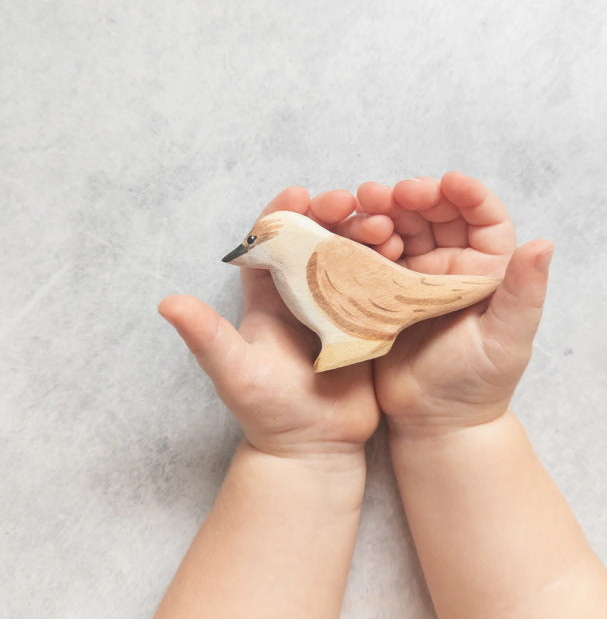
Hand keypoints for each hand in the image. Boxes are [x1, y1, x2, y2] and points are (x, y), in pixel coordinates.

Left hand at [158, 187, 391, 463]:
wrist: (314, 448)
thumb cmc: (268, 412)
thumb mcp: (235, 372)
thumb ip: (207, 336)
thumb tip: (167, 302)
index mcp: (269, 297)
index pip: (270, 243)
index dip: (282, 214)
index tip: (299, 193)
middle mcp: (304, 295)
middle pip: (316, 240)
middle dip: (331, 215)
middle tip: (348, 203)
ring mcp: (339, 308)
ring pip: (352, 256)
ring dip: (364, 234)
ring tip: (380, 225)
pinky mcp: (368, 322)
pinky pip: (379, 284)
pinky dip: (390, 264)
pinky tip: (404, 251)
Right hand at [353, 172, 553, 433]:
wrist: (433, 420)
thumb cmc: (478, 384)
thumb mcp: (506, 340)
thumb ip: (523, 293)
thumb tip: (545, 244)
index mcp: (486, 270)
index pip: (484, 219)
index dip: (469, 195)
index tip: (448, 182)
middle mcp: (452, 266)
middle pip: (437, 215)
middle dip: (416, 196)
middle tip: (394, 193)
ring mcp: (416, 276)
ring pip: (403, 228)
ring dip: (385, 211)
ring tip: (365, 204)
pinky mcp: (384, 290)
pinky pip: (374, 254)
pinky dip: (364, 239)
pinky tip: (356, 234)